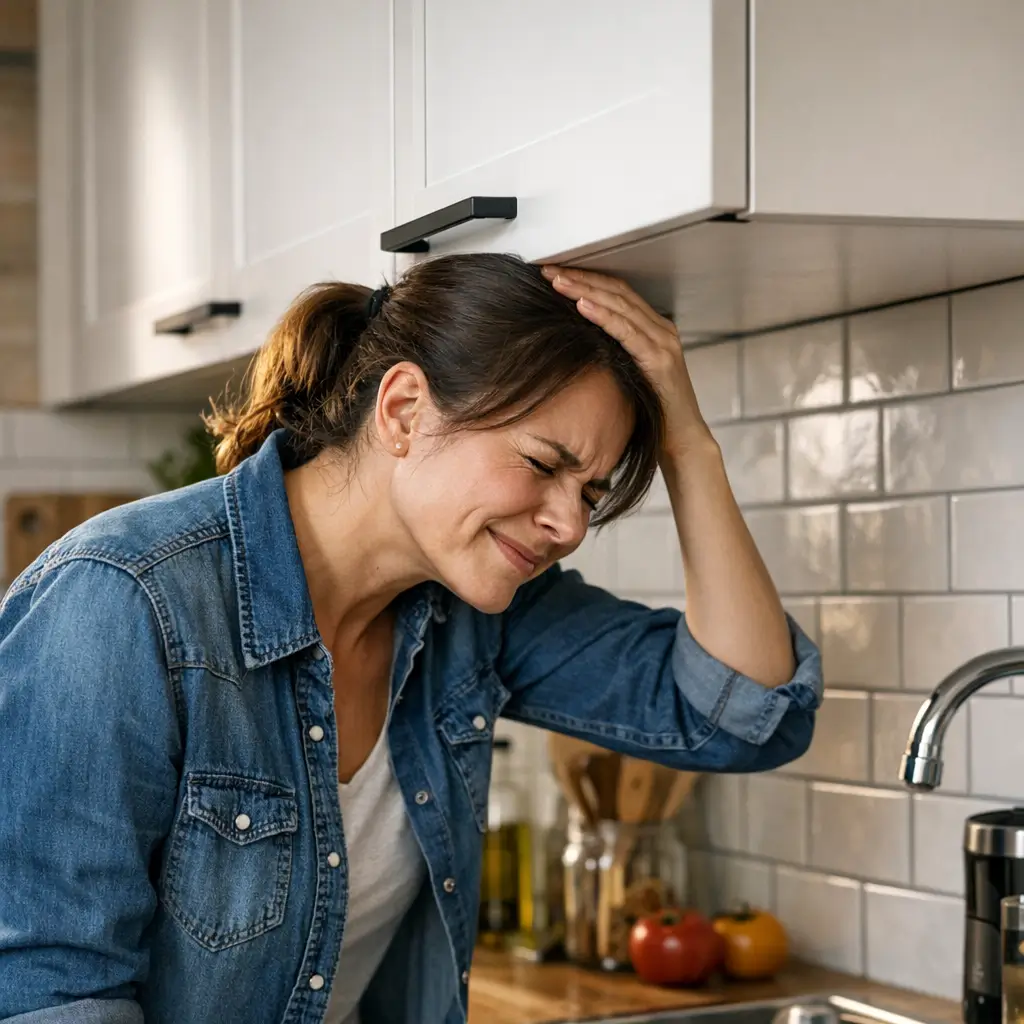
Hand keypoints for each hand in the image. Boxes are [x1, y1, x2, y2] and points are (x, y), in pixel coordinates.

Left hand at [541, 265, 712, 456]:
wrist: (681, 439)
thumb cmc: (652, 411)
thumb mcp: (629, 373)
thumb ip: (613, 353)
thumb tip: (579, 341)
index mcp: (653, 329)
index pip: (617, 293)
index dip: (586, 279)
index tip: (556, 274)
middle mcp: (661, 329)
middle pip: (617, 292)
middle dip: (581, 278)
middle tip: (549, 270)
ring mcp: (663, 343)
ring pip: (620, 305)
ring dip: (586, 291)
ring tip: (559, 282)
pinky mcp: (660, 360)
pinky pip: (628, 332)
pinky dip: (604, 316)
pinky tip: (582, 306)